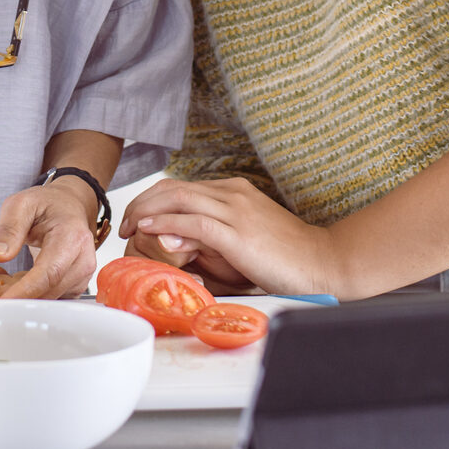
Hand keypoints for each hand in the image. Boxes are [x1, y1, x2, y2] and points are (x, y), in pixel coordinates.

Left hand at [0, 179, 97, 300]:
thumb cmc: (47, 204)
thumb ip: (9, 228)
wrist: (67, 207)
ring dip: (1, 292)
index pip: (48, 274)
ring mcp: (76, 278)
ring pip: (35, 298)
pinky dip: (11, 291)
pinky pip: (36, 296)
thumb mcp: (22, 204)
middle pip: (39, 292)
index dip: (23, 292)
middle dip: (1, 294)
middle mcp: (80, 262)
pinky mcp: (67, 288)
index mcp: (72, 238)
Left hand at [118, 177, 339, 297]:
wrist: (323, 262)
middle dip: (143, 203)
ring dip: (148, 212)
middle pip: (173, 187)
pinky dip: (168, 223)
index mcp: (233, 192)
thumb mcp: (243, 241)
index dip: (152, 200)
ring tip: (130, 228)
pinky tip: (151, 231)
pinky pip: (195, 222)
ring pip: (179, 198)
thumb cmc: (285, 258)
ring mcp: (236, 210)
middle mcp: (232, 194)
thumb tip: (174, 242)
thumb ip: (211, 238)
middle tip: (125, 225)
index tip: (136, 220)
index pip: (181, 186)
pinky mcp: (239, 233)